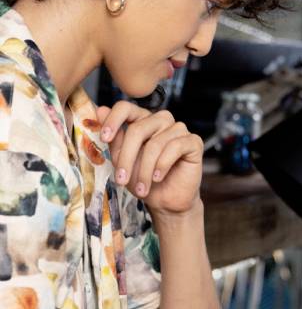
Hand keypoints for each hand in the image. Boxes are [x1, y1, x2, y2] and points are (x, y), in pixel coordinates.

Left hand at [96, 100, 204, 215]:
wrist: (165, 200)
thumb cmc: (143, 179)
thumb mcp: (122, 161)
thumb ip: (114, 138)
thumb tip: (100, 110)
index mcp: (142, 121)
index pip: (126, 108)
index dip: (113, 120)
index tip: (104, 138)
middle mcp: (161, 120)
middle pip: (138, 129)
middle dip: (127, 158)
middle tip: (121, 181)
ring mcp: (179, 129)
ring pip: (155, 143)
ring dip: (144, 171)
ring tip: (142, 188)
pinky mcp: (193, 141)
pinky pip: (175, 147)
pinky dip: (162, 166)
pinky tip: (158, 177)